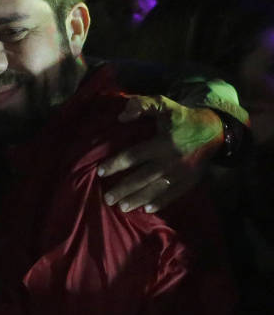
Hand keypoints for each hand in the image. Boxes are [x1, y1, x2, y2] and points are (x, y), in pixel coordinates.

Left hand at [97, 95, 222, 212]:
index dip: (116, 164)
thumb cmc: (181, 117)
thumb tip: (122, 116)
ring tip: (122, 208)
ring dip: (138, 200)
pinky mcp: (190, 181)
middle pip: (142, 178)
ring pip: (156, 189)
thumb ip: (142, 105)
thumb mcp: (163, 104)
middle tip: (107, 199)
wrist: (214, 130)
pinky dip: (160, 203)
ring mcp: (181, 173)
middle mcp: (171, 161)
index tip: (100, 171)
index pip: (134, 156)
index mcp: (162, 143)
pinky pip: (174, 195)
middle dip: (123, 189)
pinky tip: (147, 210)